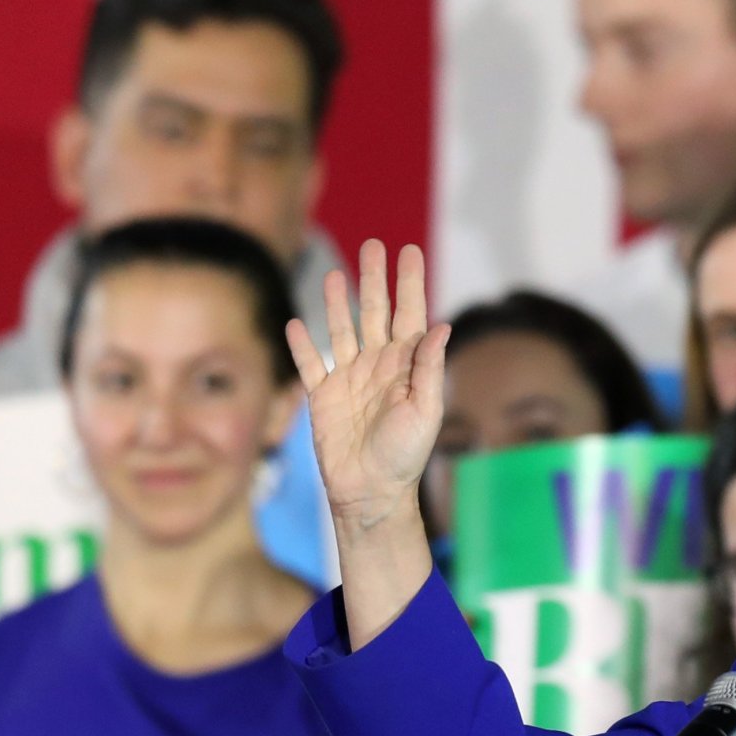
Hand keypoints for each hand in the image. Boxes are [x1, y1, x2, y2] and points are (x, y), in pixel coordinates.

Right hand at [287, 239, 448, 534]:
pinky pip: (309, 365)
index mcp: (407, 366)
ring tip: (335, 274)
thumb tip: (441, 325)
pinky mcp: (323, 398)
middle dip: (375, 279)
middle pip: (376, 312)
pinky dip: (301, 345)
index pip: (411, 314)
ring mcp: (350, 379)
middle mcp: (379, 366)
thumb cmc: (406, 455)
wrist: (372, 491)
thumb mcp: (425, 410)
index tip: (410, 251)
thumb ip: (429, 367)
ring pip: (343, 330)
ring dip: (338, 303)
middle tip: (374, 244)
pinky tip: (294, 323)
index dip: (410, 283)